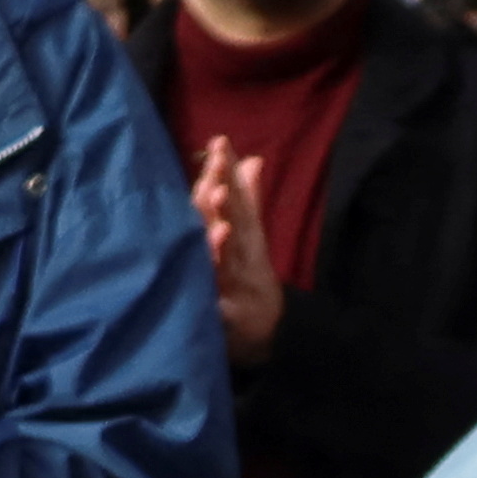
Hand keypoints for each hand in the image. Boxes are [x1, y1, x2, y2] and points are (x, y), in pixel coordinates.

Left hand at [193, 139, 285, 366]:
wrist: (266, 336)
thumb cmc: (249, 281)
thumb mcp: (251, 240)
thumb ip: (250, 202)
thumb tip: (251, 159)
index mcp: (245, 239)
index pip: (235, 199)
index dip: (227, 171)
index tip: (219, 141)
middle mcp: (244, 257)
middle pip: (235, 221)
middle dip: (226, 190)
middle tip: (217, 161)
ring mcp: (238, 285)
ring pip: (229, 254)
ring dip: (224, 228)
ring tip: (218, 197)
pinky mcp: (230, 315)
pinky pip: (220, 298)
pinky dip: (216, 279)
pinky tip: (211, 257)